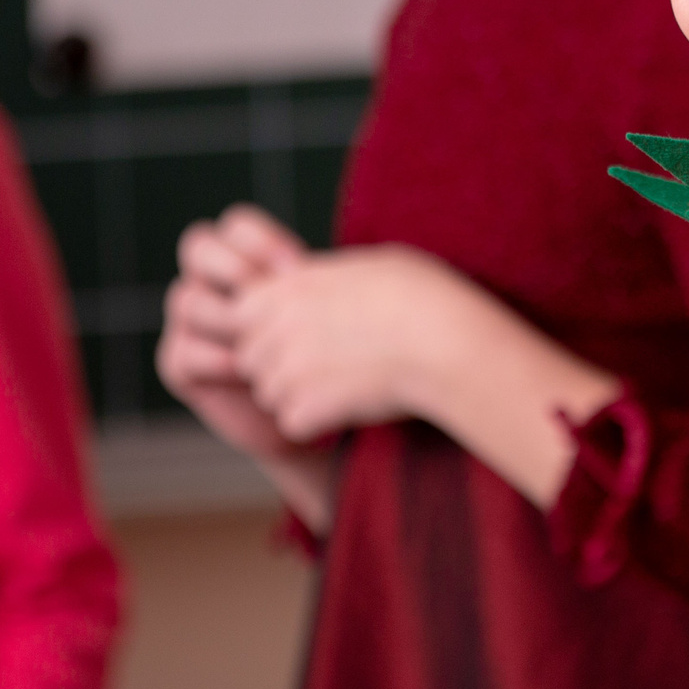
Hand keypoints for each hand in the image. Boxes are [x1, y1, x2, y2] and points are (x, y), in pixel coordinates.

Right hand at [157, 205, 312, 461]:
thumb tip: (330, 268)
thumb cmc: (322, 354)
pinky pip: (183, 351)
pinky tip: (245, 369)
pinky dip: (214, 358)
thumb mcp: (324, 314)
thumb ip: (321, 284)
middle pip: (198, 246)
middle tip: (262, 290)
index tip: (298, 268)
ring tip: (261, 337)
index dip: (262, 240)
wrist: (304, 412)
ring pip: (188, 299)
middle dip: (229, 263)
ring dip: (225, 315)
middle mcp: (209, 283)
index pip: (237, 227)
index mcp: (242, 259)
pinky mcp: (179, 363)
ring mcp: (190, 322)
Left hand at [237, 246, 621, 505]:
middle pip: (252, 359)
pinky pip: (292, 424)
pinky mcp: (305, 407)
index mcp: (290, 287)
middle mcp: (279, 326)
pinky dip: (316, 425)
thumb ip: (325, 276)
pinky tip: (349, 410)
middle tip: (328, 366)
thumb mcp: (370, 263)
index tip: (304, 334)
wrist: (444, 341)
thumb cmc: (422, 296)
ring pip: (269, 395)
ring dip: (297, 397)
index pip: (244, 314)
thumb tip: (316, 277)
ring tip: (345, 387)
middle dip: (279, 367)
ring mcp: (288, 369)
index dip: (270, 328)